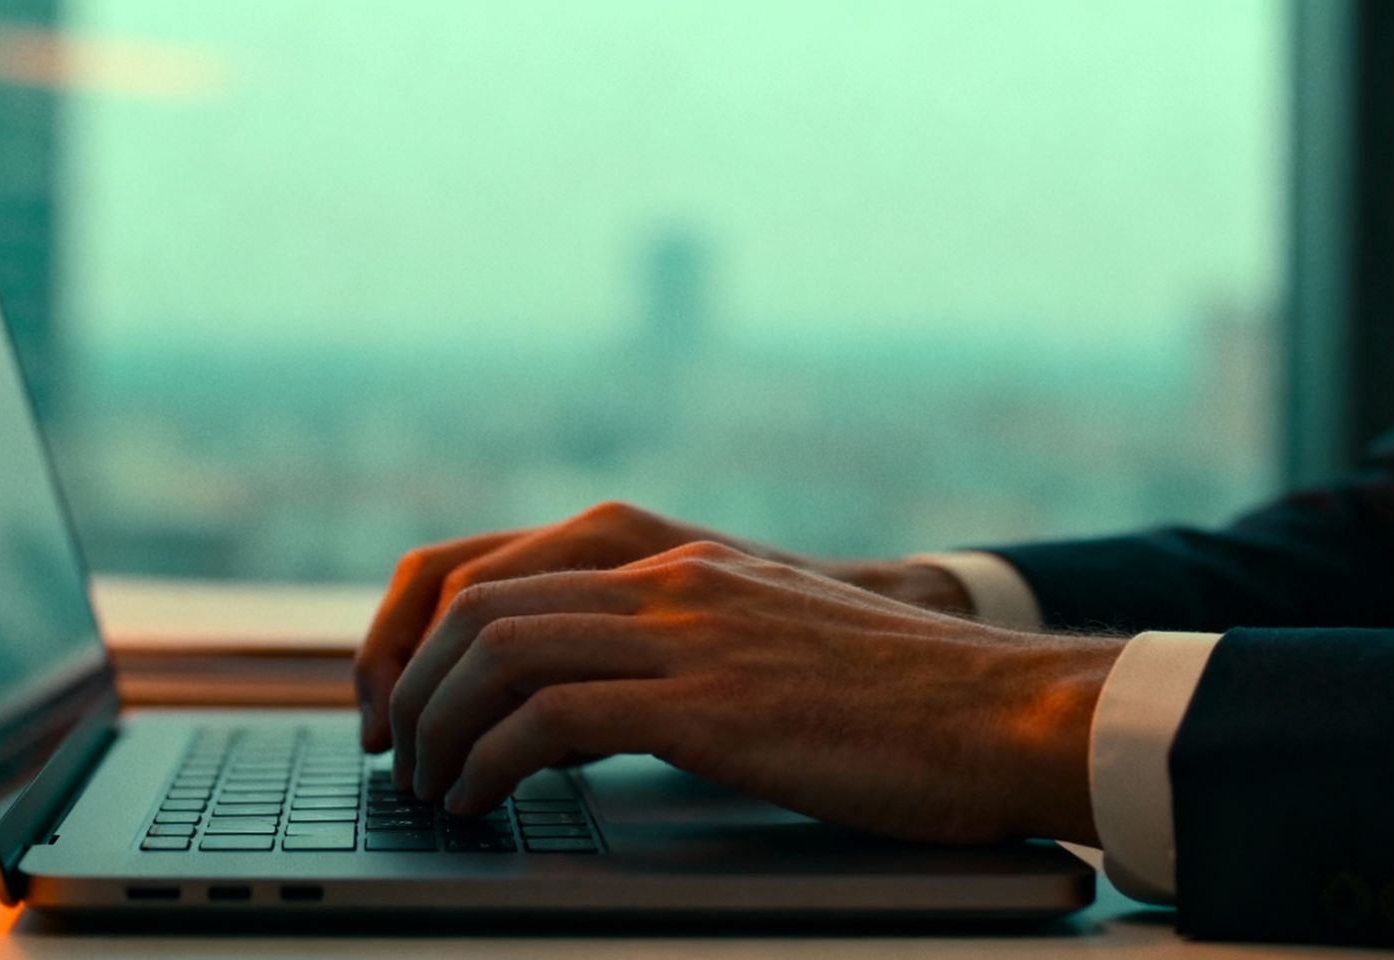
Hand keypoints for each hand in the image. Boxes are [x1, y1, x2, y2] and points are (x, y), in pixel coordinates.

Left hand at [355, 501, 972, 749]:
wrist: (1001, 709)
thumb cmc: (892, 698)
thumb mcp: (764, 638)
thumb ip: (676, 642)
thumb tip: (580, 703)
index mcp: (673, 558)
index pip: (488, 560)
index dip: (410, 627)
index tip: (393, 696)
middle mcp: (668, 576)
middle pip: (474, 600)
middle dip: (405, 681)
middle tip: (393, 752)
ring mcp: (689, 633)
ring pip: (498, 648)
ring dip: (438, 726)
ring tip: (430, 787)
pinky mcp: (711, 704)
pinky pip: (552, 718)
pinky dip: (491, 764)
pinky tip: (487, 802)